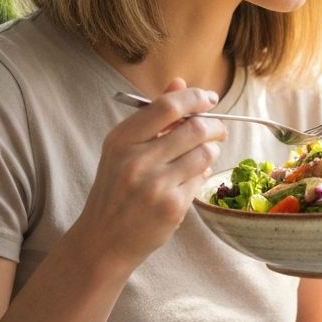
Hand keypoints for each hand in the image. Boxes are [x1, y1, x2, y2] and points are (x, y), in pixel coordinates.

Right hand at [72, 78, 224, 271]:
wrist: (104, 239)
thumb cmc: (116, 189)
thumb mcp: (123, 148)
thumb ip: (153, 116)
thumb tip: (180, 83)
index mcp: (122, 139)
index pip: (168, 106)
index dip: (195, 98)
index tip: (209, 98)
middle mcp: (136, 160)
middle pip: (194, 128)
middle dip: (214, 125)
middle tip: (217, 129)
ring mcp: (155, 185)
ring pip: (204, 153)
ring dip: (210, 150)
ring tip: (203, 154)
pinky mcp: (172, 206)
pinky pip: (201, 179)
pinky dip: (202, 174)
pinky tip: (190, 178)